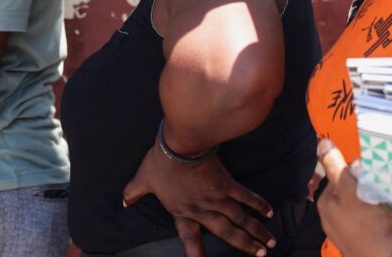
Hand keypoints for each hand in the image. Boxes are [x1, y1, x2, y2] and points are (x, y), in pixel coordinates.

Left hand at [123, 145, 274, 256]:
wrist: (179, 145)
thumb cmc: (160, 162)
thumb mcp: (143, 179)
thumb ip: (133, 192)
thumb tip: (122, 202)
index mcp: (182, 212)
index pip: (190, 239)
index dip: (197, 255)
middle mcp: (202, 210)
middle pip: (226, 233)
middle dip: (244, 245)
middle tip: (260, 255)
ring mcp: (217, 197)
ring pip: (240, 219)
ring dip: (255, 231)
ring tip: (269, 242)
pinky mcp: (226, 183)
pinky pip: (245, 196)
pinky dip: (257, 204)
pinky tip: (269, 212)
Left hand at [317, 139, 391, 256]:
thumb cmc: (367, 224)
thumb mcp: (349, 190)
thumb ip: (335, 166)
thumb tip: (322, 142)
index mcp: (325, 204)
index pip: (337, 175)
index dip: (354, 170)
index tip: (369, 171)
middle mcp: (330, 220)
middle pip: (347, 191)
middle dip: (361, 185)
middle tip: (378, 185)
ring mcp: (345, 233)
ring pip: (358, 206)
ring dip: (370, 200)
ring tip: (384, 201)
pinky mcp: (359, 243)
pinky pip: (367, 221)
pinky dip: (375, 216)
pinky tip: (385, 216)